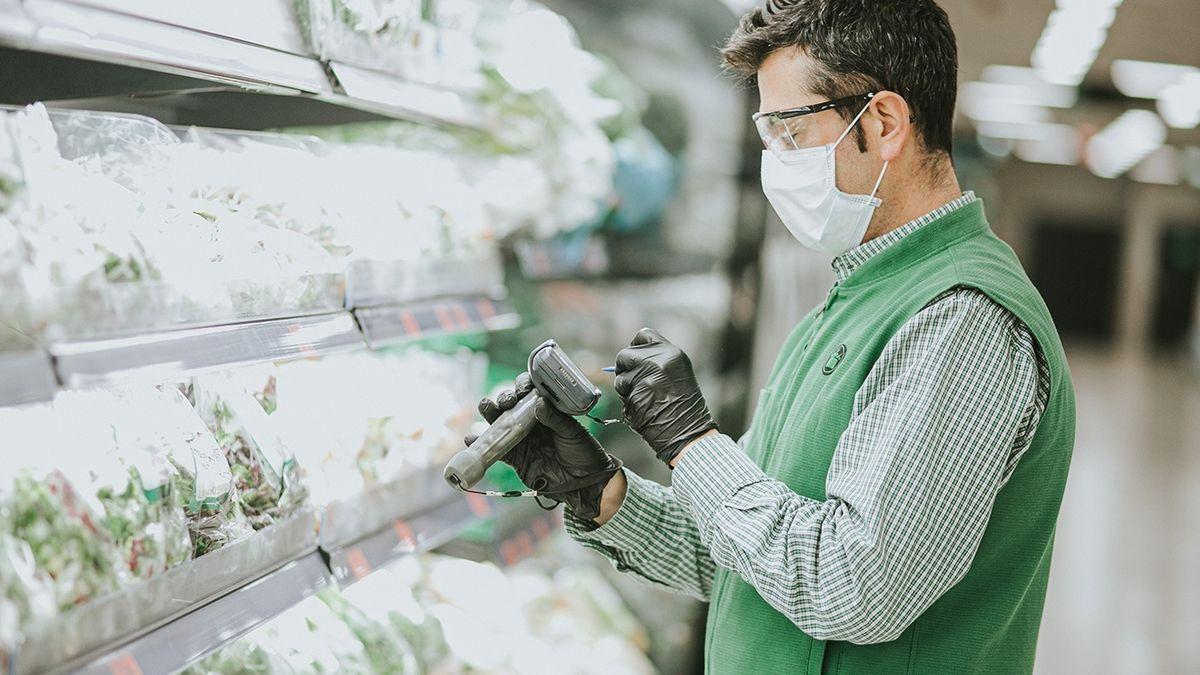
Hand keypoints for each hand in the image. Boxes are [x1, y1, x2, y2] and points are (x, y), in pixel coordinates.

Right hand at [466, 372, 621, 520]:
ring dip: (490, 413)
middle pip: (512, 404)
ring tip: (486, 407)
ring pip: (500, 422)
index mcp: (547, 410)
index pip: (530, 391)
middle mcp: (531, 421)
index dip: (523, 385)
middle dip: (505, 398)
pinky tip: (472, 438)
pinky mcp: (515, 457)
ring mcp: (521, 439)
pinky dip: (481, 443)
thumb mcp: (573, 432)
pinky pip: (496, 448)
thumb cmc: (583, 452)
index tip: (523, 388)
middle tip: (507, 401)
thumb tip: (538, 403)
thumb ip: (555, 418)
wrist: (584, 482)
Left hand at [614, 328, 717, 465]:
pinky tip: (642, 407)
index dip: (635, 346)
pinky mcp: (634, 395)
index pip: (642, 335)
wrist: (689, 432)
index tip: (636, 358)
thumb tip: (631, 357)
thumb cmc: (684, 405)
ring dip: (625, 386)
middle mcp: (657, 362)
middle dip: (625, 367)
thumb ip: (657, 360)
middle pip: (625, 354)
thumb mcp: (677, 372)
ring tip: (644, 396)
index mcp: (671, 353)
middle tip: (636, 381)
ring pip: (619, 376)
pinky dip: (627, 400)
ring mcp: (644, 378)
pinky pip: (621, 393)